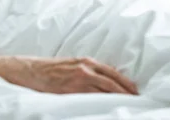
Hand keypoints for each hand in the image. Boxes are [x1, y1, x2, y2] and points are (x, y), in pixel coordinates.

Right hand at [9, 56, 137, 94]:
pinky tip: (108, 107)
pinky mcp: (72, 91)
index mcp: (87, 62)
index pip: (113, 73)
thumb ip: (88, 70)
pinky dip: (101, 103)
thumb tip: (105, 80)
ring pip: (104, 91)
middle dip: (126, 92)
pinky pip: (91, 99)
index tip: (135, 90)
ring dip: (117, 98)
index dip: (126, 83)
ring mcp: (79, 80)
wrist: (32, 71)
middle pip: (112, 82)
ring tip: (127, 105)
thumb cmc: (51, 69)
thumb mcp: (73, 64)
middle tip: (137, 100)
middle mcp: (86, 69)